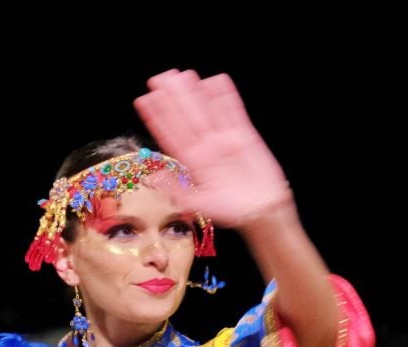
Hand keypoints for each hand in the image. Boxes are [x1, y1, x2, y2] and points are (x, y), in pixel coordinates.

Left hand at [134, 70, 292, 227]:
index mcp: (193, 162)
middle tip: (160, 78)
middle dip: (173, 99)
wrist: (262, 210)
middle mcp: (206, 148)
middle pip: (186, 118)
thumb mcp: (201, 204)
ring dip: (195, 93)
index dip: (158, 118)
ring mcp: (224, 140)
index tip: (146, 101)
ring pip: (207, 111)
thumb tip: (153, 178)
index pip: (171, 135)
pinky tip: (217, 80)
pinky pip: (233, 112)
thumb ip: (177, 190)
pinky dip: (226, 97)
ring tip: (183, 74)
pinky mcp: (244, 135)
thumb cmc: (232, 211)